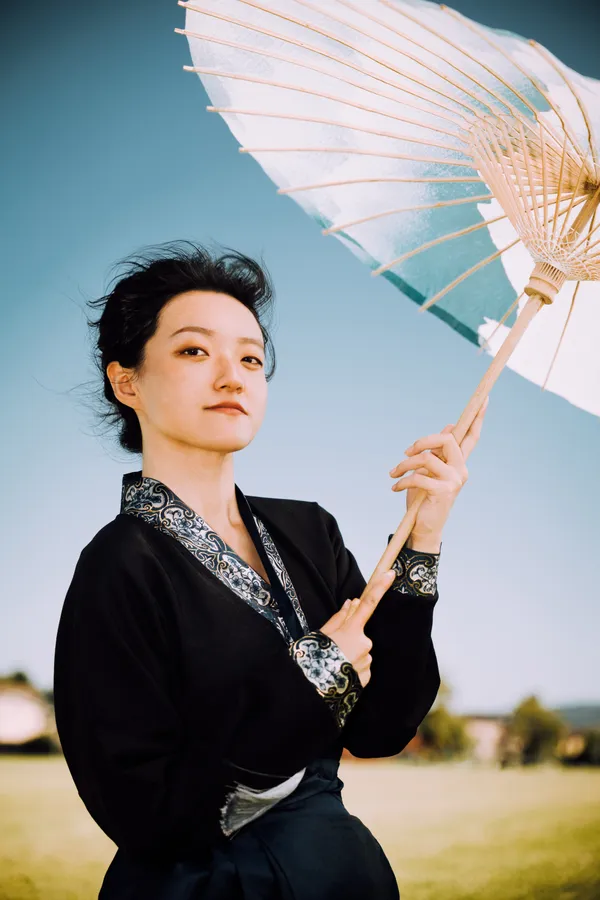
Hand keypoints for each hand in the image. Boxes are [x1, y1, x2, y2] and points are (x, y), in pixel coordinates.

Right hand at [319, 570, 395, 686]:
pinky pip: (362, 668)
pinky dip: (353, 669)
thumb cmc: (313, 659)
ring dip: (351, 656)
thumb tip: (352, 602)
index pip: (368, 604)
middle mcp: (364, 644)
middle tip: (332, 649)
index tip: (391, 573)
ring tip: (334, 664)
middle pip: (361, 635)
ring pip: (362, 653)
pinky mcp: (367, 678)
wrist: (312, 692)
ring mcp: (367, 662)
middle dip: (350, 639)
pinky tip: (340, 675)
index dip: (380, 587)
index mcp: (352, 630)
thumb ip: (339, 618)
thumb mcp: (321, 634)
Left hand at [389, 397, 488, 539]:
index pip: (472, 436)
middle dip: (422, 441)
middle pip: (447, 439)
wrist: (423, 527)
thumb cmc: (424, 497)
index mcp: (458, 462)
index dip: (478, 418)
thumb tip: (450, 426)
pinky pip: (419, 476)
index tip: (485, 398)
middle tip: (405, 452)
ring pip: (427, 457)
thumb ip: (438, 451)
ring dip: (404, 464)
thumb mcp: (428, 471)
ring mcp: (455, 480)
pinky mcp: (444, 491)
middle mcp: (461, 469)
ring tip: (394, 473)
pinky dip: (402, 480)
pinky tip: (395, 488)